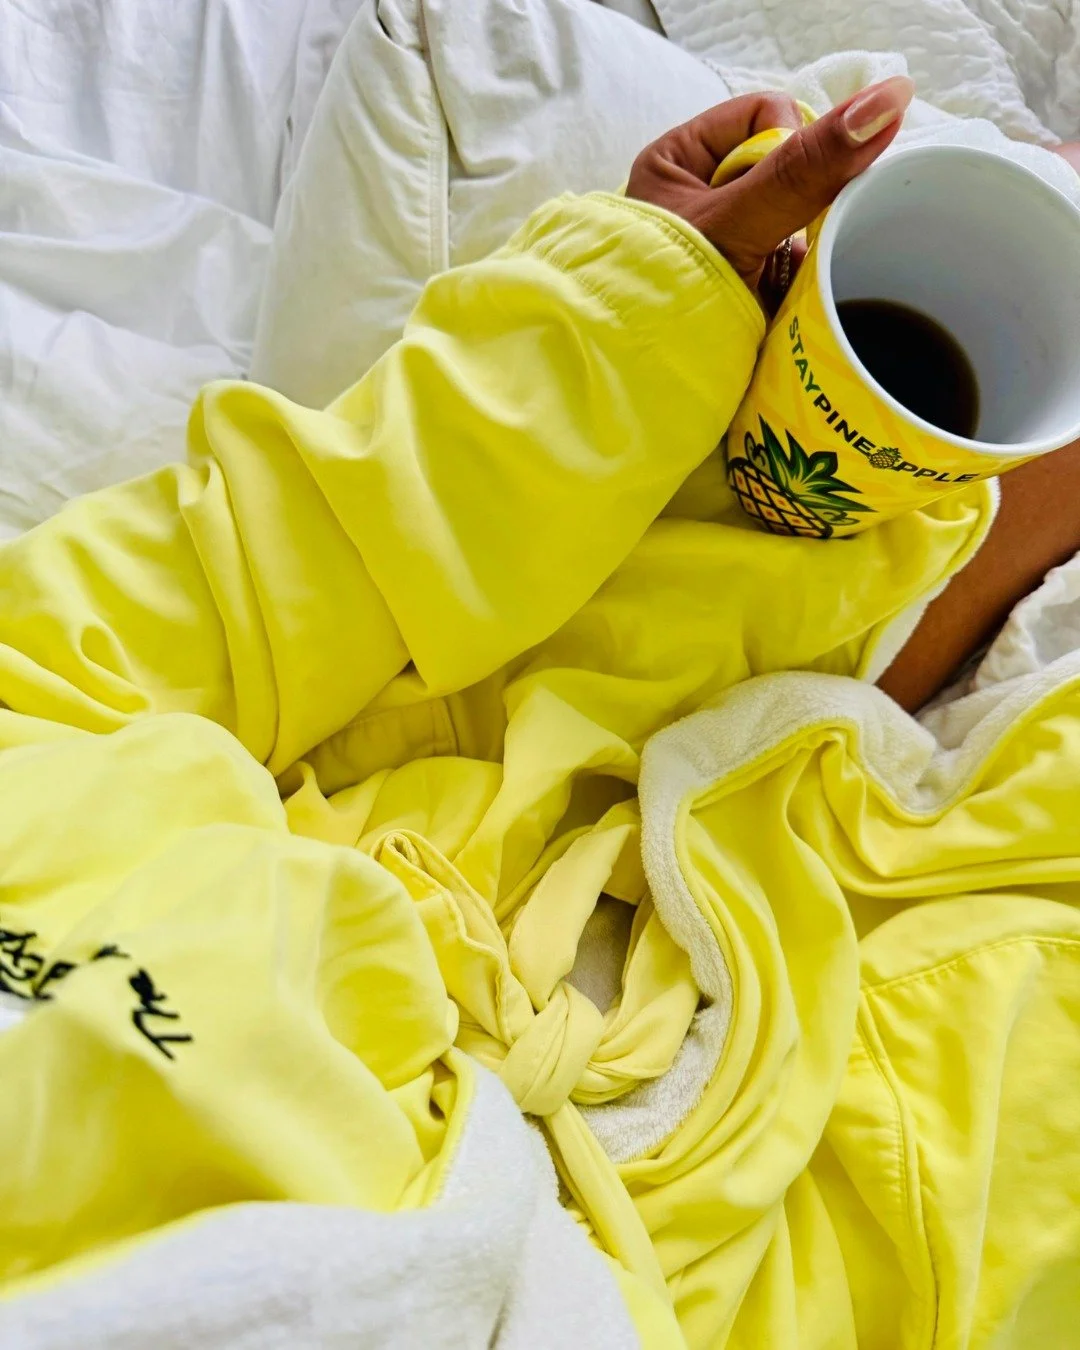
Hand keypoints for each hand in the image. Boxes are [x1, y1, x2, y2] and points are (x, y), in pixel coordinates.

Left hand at [626, 77, 914, 302]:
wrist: (643, 390)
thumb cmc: (665, 298)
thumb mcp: (735, 224)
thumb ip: (804, 169)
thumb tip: (889, 97)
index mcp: (678, 162)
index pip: (763, 115)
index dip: (793, 143)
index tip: (794, 191)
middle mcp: (703, 198)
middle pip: (789, 169)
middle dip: (807, 200)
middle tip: (799, 235)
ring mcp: (729, 245)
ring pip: (799, 218)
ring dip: (808, 244)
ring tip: (793, 277)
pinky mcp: (749, 288)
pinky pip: (798, 265)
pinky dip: (806, 280)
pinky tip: (800, 299)